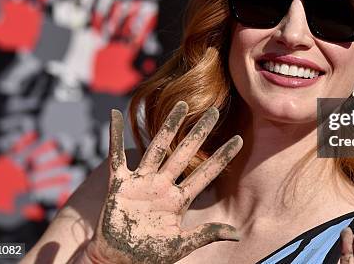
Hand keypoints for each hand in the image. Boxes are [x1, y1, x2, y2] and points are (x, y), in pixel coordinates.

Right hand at [81, 101, 242, 263]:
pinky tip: (116, 114)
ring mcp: (142, 182)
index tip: (239, 140)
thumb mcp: (181, 244)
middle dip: (199, 132)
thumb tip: (237, 234)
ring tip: (181, 105)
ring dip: (168, 126)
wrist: (117, 261)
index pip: (206, 173)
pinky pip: (116, 156)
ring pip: (157, 147)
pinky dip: (114, 135)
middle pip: (184, 152)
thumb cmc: (149, 254)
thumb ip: (206, 234)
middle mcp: (163, 185)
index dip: (222, 157)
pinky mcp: (119, 184)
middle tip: (214, 109)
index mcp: (179, 200)